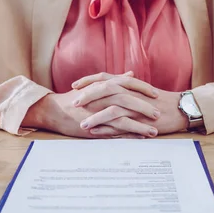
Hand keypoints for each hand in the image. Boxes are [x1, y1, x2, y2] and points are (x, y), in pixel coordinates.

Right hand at [24, 87, 158, 138]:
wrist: (55, 110)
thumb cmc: (76, 97)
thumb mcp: (95, 84)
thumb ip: (115, 79)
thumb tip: (131, 73)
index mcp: (103, 85)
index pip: (128, 84)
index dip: (143, 88)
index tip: (156, 94)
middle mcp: (102, 96)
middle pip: (128, 100)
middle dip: (145, 107)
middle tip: (158, 114)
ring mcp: (98, 112)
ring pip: (123, 118)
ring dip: (140, 125)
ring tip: (154, 131)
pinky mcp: (94, 127)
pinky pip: (114, 132)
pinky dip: (128, 135)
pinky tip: (139, 139)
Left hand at [72, 73, 187, 135]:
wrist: (179, 108)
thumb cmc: (158, 100)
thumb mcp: (139, 90)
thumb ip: (123, 86)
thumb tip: (108, 85)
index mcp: (128, 83)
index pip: (104, 77)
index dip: (88, 81)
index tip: (75, 85)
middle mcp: (130, 92)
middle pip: (105, 90)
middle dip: (88, 96)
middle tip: (74, 103)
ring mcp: (135, 107)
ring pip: (112, 109)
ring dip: (95, 117)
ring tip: (82, 124)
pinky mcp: (140, 121)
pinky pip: (121, 125)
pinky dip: (107, 129)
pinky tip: (96, 133)